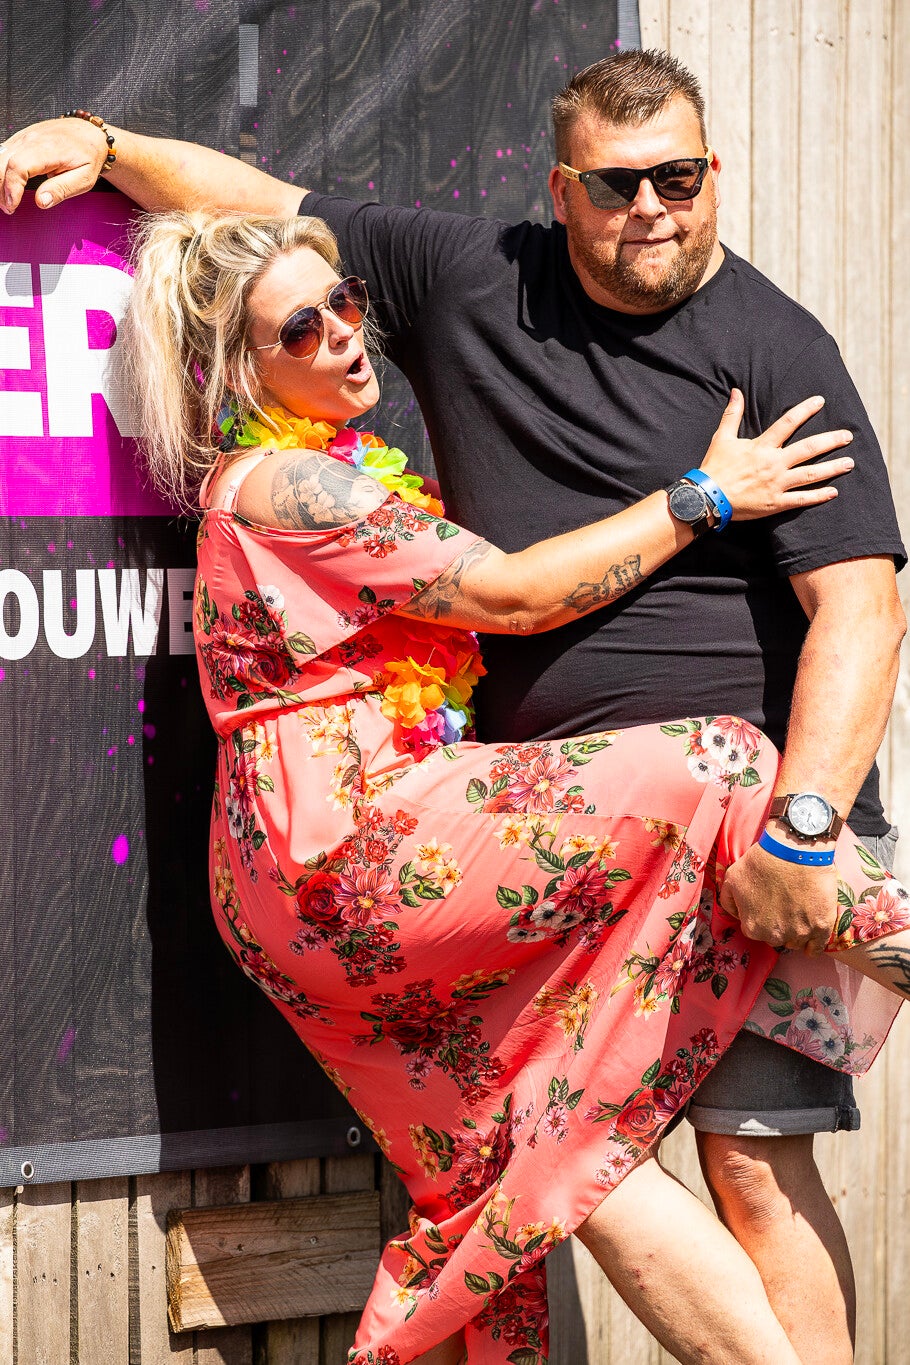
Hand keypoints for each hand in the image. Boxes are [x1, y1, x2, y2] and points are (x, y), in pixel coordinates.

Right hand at [0, 117, 110, 214]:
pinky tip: (5, 185)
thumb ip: (61, 190)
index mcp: (47, 149)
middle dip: (0, 188)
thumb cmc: (88, 156)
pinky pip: (1, 153)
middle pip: (1, 162)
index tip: (12, 206)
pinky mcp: (19, 139)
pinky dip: (0, 170)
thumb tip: (41, 201)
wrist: (88, 133)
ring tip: (7, 200)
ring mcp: (22, 137)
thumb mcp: (84, 178)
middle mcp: (30, 139)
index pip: (18, 167)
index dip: (11, 188)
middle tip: (9, 208)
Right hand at [700, 388, 853, 520]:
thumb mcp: (722, 437)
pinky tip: (833, 491)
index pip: (788, 423)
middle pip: (809, 449)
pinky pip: (801, 499)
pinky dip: (818, 496)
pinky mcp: (775, 503)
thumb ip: (733, 414)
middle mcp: (774, 464)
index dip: (805, 410)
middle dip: (831, 441)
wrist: (707, 498)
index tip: (820, 401)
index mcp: (762, 446)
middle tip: (849, 435)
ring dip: (832, 468)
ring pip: (810, 474)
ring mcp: (777, 484)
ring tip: (850, 462)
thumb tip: (736, 392)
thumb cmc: (714, 467)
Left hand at [719, 842, 837, 953]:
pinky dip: (814, 946)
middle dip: (777, 925)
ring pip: (796, 942)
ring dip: (795, 932)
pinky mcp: (821, 926)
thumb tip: (737, 915)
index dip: (760, 917)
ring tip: (798, 913)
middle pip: (776, 938)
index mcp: (752, 928)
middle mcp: (775, 936)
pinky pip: (816, 948)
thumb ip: (728, 903)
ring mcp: (800, 933)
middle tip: (782, 906)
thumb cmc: (761, 862)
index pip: (755, 931)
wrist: (794, 849)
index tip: (767, 905)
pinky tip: (812, 940)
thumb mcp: (731, 879)